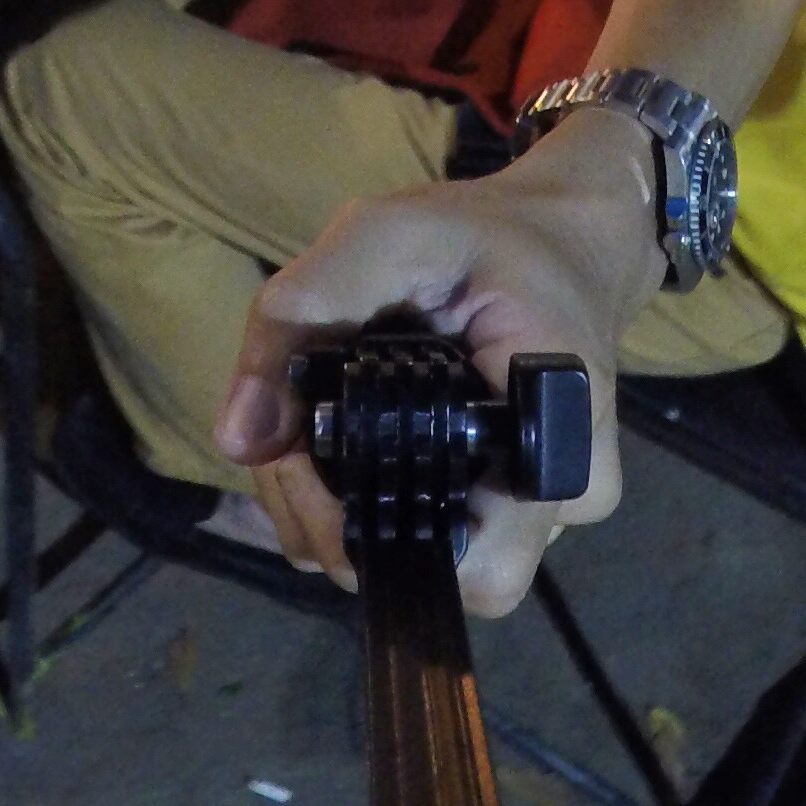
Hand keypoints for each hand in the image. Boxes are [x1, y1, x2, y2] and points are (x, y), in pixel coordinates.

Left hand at [216, 123, 652, 617]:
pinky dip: (359, 504)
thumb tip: (240, 437)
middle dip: (328, 521)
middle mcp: (562, 503)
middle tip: (290, 437)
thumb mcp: (392, 231)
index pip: (461, 565)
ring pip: (416, 566)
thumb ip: (307, 308)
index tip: (299, 455)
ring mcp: (540, 520)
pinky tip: (341, 442)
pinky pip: (421, 540)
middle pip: (425, 574)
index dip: (353, 530)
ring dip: (335, 513)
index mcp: (557, 439)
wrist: (565, 240)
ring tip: (315, 427)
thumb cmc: (489, 235)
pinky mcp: (509, 515)